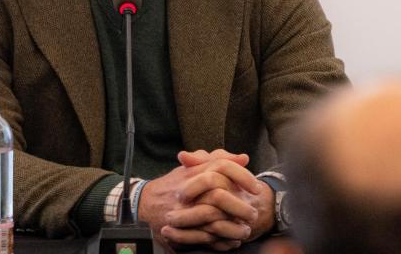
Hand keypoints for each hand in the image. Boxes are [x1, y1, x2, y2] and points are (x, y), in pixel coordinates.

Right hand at [138, 151, 270, 249]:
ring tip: (245, 230)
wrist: (144, 204)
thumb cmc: (174, 184)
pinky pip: (202, 238)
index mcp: (193, 172)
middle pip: (219, 196)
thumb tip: (244, 159)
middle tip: (253, 213)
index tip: (256, 188)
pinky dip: (220, 241)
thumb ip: (218, 159)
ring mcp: (181, 212)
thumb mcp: (194, 167)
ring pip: (212, 219)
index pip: (222, 167)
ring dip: (232, 227)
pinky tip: (231, 241)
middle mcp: (187, 191)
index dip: (242, 176)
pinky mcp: (178, 230)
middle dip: (240, 206)